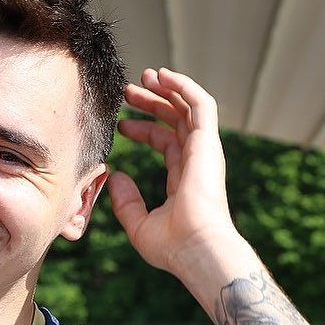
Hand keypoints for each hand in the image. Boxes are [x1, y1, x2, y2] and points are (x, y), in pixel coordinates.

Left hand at [107, 68, 237, 275]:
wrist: (197, 249)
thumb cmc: (173, 246)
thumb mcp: (139, 225)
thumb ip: (126, 202)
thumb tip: (116, 176)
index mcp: (184, 179)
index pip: (165, 144)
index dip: (144, 131)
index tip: (121, 126)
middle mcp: (197, 162)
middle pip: (176, 122)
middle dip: (153, 103)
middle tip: (128, 92)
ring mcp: (205, 151)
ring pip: (189, 108)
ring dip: (168, 89)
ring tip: (145, 75)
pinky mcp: (208, 143)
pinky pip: (201, 104)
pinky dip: (184, 87)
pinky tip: (163, 76)